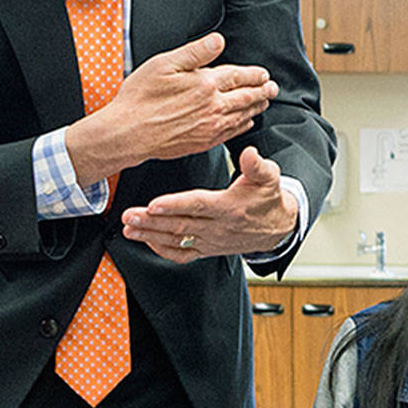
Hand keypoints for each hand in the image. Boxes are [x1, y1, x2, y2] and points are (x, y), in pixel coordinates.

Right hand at [67, 33, 277, 183]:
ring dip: (256, 107)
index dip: (253, 74)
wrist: (128, 132)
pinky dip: (243, 126)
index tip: (263, 74)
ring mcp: (209, 127)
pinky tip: (246, 123)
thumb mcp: (164, 64)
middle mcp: (212, 106)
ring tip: (265, 102)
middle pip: (245, 97)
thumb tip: (218, 41)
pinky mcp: (203, 142)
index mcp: (205, 84)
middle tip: (273, 88)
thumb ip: (195, 52)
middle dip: (262, 91)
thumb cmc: (140, 97)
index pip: (238, 76)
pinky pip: (231, 133)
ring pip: (241, 115)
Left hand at [120, 146, 296, 262]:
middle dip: (151, 221)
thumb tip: (248, 153)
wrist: (279, 227)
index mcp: (229, 208)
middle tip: (128, 216)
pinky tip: (146, 241)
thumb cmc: (268, 198)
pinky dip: (162, 250)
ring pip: (176, 240)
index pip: (198, 206)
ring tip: (128, 228)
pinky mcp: (207, 249)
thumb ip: (256, 165)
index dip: (174, 205)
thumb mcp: (269, 177)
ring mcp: (210, 241)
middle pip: (180, 225)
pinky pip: (182, 255)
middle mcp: (217, 228)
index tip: (154, 204)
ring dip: (150, 235)